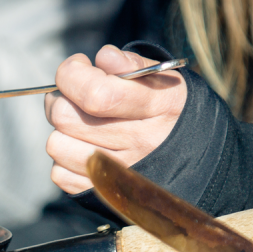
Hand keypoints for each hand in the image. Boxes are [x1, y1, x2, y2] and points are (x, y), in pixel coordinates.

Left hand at [44, 45, 186, 194]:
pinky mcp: (103, 192)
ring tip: (79, 122)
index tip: (78, 65)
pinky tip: (84, 147)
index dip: (72, 74)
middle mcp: (141, 143)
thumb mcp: (163, 78)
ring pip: (57, 145)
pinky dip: (64, 158)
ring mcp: (121, 172)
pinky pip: (60, 174)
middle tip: (74, 94)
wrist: (195, 159)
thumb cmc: (169, 110)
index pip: (96, 94)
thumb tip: (104, 58)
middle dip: (61, 97)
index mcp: (159, 107)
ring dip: (61, 129)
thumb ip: (132, 64)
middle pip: (66, 117)